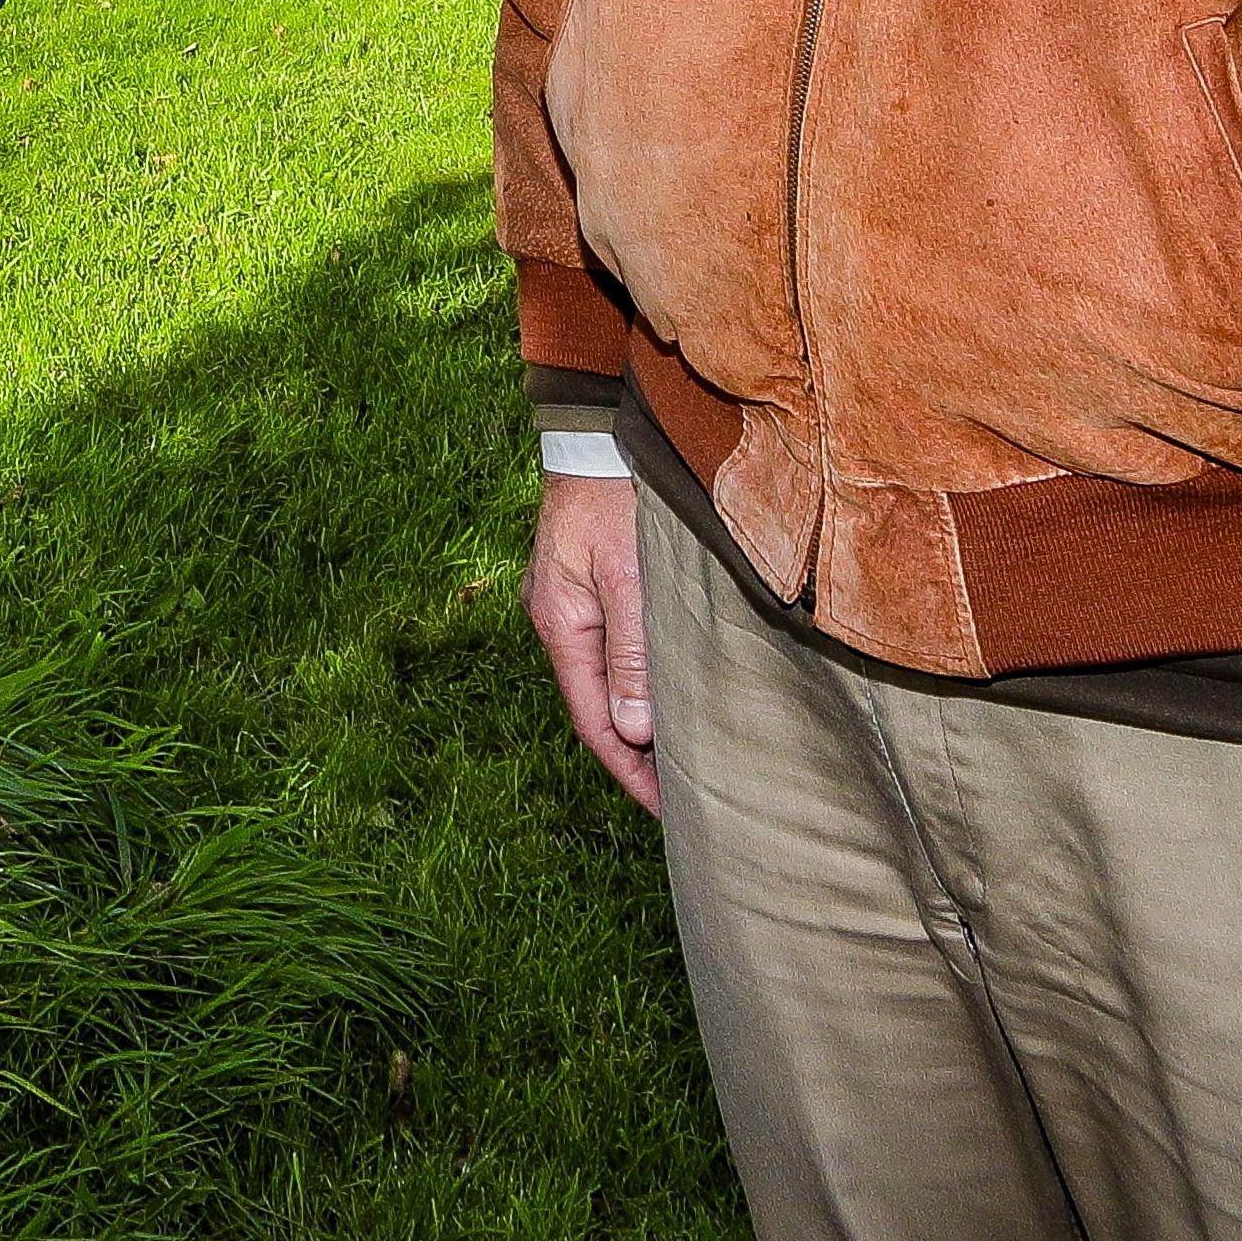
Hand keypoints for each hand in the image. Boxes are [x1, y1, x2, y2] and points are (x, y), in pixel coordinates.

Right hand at [527, 470, 657, 811]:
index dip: (630, 772)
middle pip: (597, 709)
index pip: (593, 722)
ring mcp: (570, 602)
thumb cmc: (615, 495)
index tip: (668, 812)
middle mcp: (557, 619)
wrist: (597, 428)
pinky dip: (639, 685)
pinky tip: (666, 694)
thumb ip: (633, 652)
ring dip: (640, 722)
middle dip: (637, 758)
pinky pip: (613, 652)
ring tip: (682, 758)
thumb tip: (635, 730)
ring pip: (606, 682)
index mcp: (560, 624)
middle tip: (683, 800)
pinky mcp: (589, 584)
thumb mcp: (628, 575)